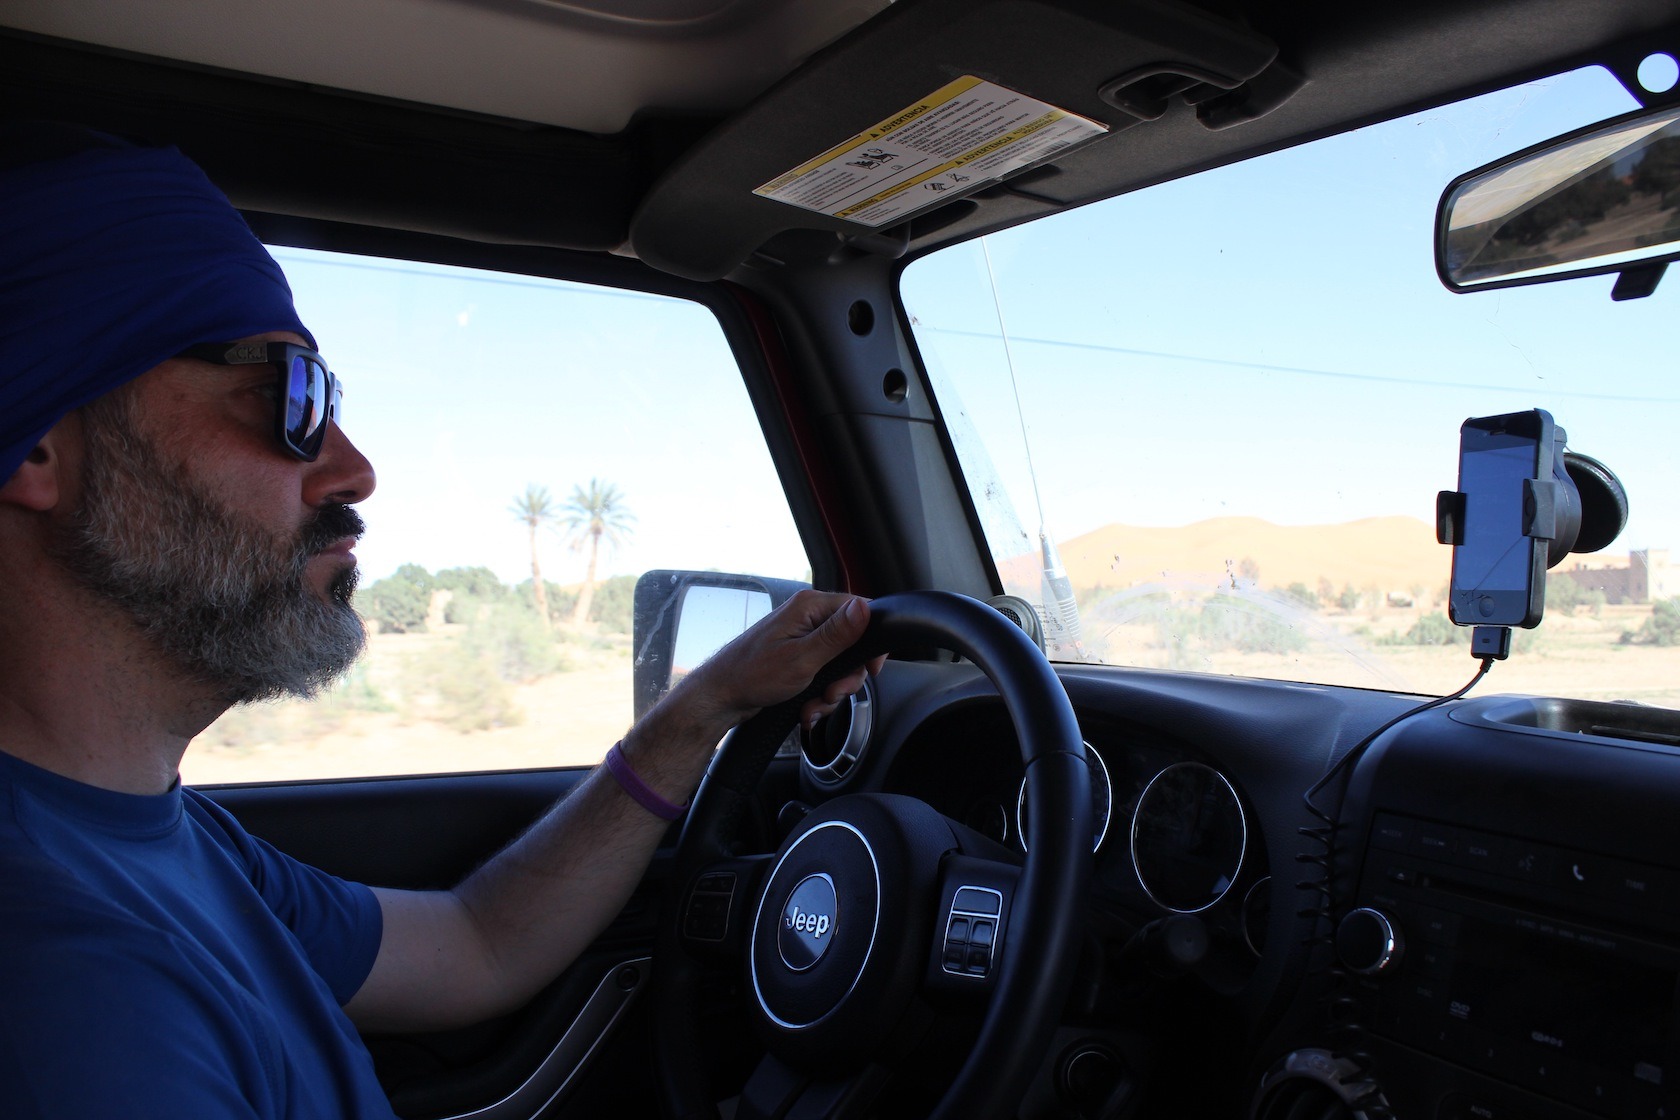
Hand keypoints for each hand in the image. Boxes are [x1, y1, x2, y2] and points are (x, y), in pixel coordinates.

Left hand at [673, 590, 881, 736]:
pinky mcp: (797, 657)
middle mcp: (807, 618)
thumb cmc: (752, 675)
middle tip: (832, 693)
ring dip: (830, 692)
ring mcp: (801, 639)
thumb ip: (837, 634)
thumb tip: (864, 608)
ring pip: (839, 665)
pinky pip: (823, 675)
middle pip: (852, 644)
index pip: (859, 610)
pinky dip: (818, 695)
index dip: (870, 642)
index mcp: (809, 607)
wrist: (720, 697)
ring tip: (812, 705)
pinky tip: (805, 707)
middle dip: (845, 677)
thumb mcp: (802, 658)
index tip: (870, 668)